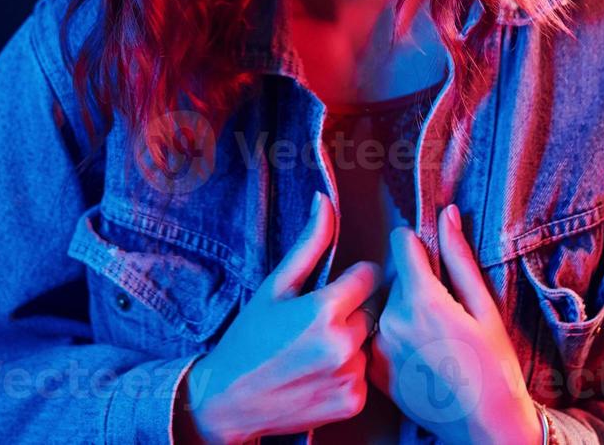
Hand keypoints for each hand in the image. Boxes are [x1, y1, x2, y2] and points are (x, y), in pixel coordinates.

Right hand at [174, 191, 382, 443]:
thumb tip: (325, 200)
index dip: (353, 279)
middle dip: (353, 311)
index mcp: (324, 310)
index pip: (370, 276)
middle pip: (373, 310)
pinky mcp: (353, 403)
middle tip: (319, 323)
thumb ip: (309, 244)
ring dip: (352, 343)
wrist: (230, 400)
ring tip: (316, 351)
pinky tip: (319, 374)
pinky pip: (364, 376)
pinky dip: (348, 373)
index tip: (333, 290)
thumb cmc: (250, 338)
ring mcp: (350, 377)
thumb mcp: (275, 286)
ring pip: (369, 344)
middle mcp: (343, 345)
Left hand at [365, 204, 541, 444]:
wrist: (485, 427)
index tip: (429, 256)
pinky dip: (394, 336)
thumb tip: (447, 213)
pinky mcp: (374, 370)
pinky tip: (420, 354)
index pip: (400, 242)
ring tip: (433, 337)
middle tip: (443, 311)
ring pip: (384, 305)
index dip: (418, 245)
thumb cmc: (494, 366)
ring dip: (402, 309)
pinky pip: (378, 334)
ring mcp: (378, 348)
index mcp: (420, 299)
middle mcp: (390, 320)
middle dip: (414, 282)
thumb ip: (459, 257)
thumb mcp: (485, 307)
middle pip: (393, 276)